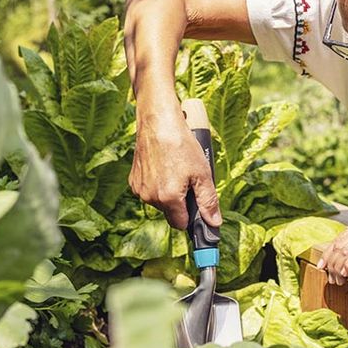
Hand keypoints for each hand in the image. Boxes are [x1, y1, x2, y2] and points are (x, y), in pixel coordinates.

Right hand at [128, 102, 220, 229]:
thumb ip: (208, 201)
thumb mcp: (202, 173)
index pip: (181, 224)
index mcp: (168, 198)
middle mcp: (150, 197)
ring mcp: (139, 189)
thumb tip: (214, 222)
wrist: (158, 122)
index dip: (191, 216)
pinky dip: (156, 184)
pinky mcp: (133, 180)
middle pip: (170, 212)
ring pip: (158, 201)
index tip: (196, 206)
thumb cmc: (181, 145)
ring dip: (167, 192)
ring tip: (175, 170)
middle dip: (180, 202)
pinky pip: (148, 190)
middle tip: (188, 179)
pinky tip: (163, 167)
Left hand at [316, 215, 347, 284]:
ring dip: (336, 268)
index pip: (342, 236)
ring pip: (343, 252)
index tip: (322, 263)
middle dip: (329, 262)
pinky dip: (346, 267)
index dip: (329, 250)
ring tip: (337, 281)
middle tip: (327, 277)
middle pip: (339, 244)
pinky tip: (345, 275)